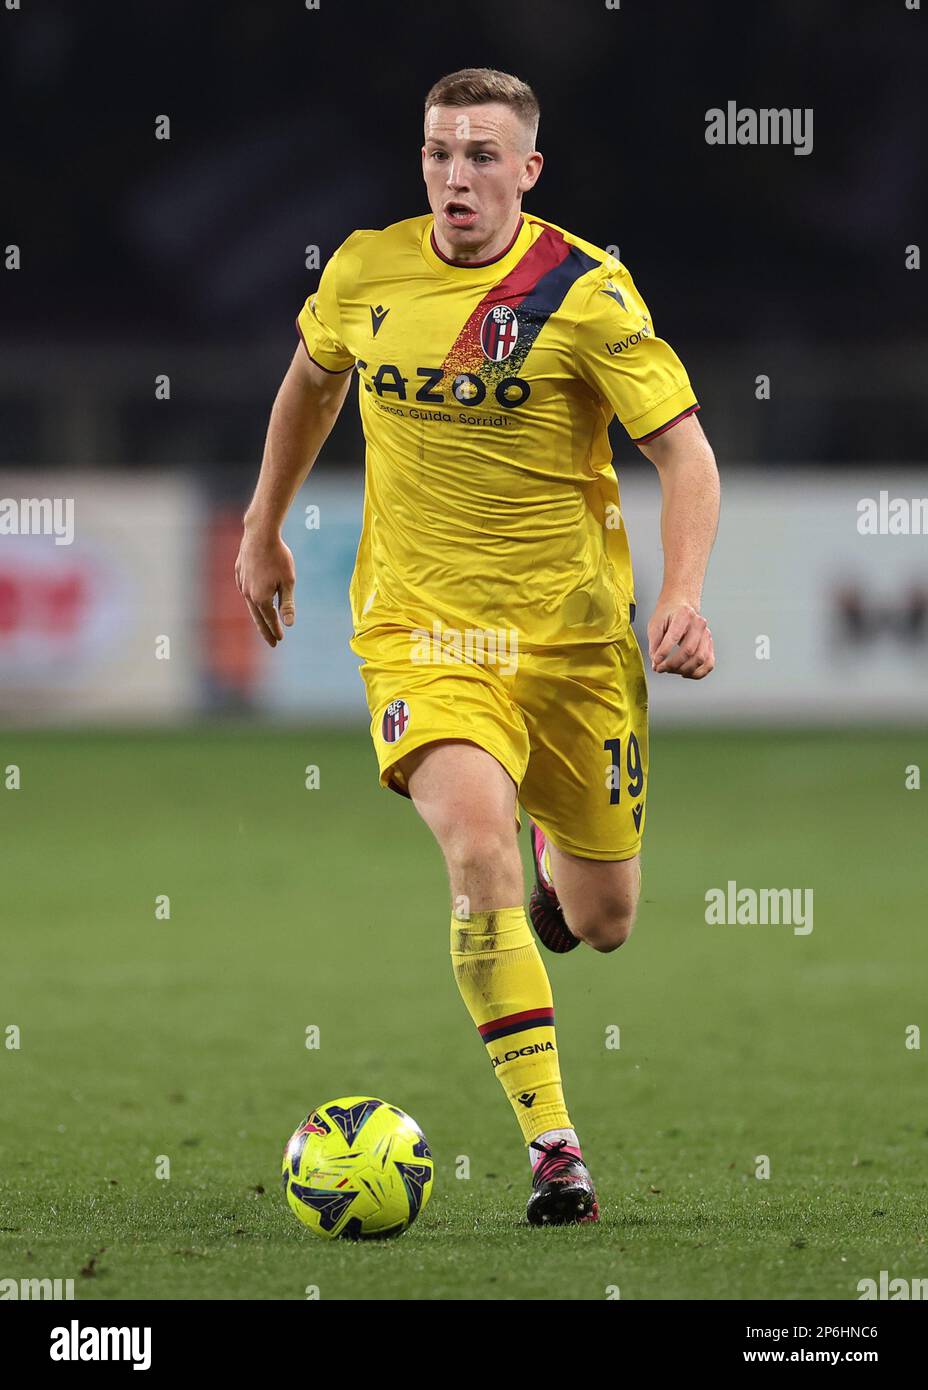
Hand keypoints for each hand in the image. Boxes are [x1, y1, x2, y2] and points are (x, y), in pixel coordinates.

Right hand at [234, 525, 295, 646]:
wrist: (260, 534)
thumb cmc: (278, 557)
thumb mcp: (288, 582)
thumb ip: (287, 604)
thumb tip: (290, 624)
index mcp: (261, 598)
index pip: (270, 619)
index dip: (275, 630)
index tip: (279, 640)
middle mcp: (248, 593)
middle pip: (257, 617)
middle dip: (265, 630)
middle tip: (271, 642)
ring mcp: (242, 583)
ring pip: (250, 604)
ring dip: (257, 616)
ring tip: (263, 624)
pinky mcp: (239, 573)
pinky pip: (245, 591)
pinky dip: (251, 600)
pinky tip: (254, 601)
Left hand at [647, 599, 714, 678]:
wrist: (681, 604)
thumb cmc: (668, 614)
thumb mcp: (655, 624)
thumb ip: (654, 644)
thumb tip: (656, 663)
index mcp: (683, 615)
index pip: (674, 637)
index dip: (664, 653)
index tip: (656, 662)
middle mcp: (698, 624)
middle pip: (689, 651)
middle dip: (673, 664)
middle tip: (661, 668)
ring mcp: (706, 634)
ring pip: (700, 659)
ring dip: (684, 670)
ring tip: (671, 670)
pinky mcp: (709, 644)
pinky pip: (709, 663)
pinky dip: (697, 673)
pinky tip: (685, 673)